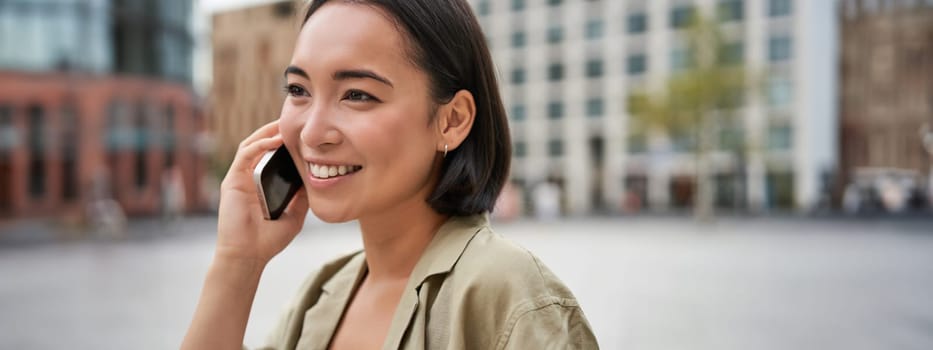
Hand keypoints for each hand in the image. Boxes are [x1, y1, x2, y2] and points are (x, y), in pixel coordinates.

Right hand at [215, 120, 308, 264]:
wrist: (248, 256)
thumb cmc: (268, 240)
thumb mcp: (294, 215)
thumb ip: (302, 198)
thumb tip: (315, 180)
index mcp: (260, 185)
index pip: (270, 156)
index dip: (284, 143)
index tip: (301, 134)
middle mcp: (247, 179)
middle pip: (260, 146)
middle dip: (275, 131)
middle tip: (293, 121)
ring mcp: (238, 178)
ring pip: (251, 145)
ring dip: (267, 133)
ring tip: (284, 124)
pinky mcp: (232, 181)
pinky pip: (245, 155)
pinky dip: (259, 144)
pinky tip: (275, 140)